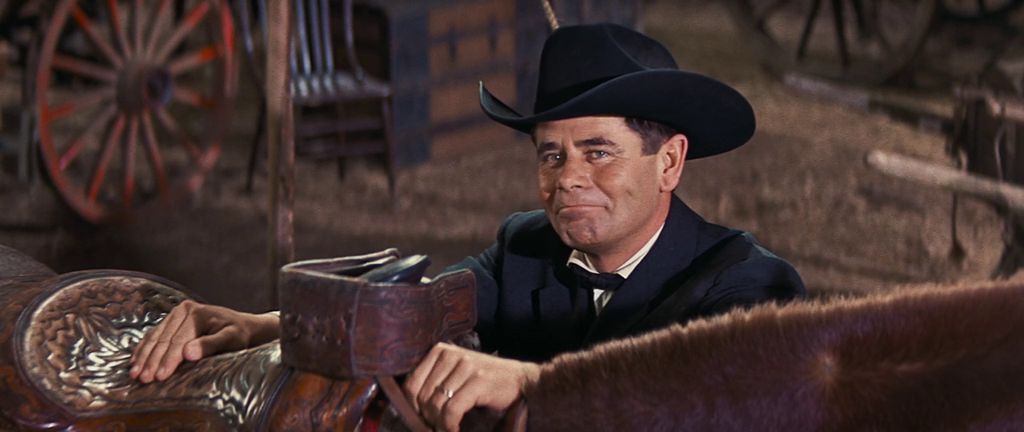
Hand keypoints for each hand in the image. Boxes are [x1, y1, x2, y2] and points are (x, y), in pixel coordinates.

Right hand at [129, 300, 279, 382]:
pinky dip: (143, 349)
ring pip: (155, 338)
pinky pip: (153, 336)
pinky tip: (135, 362)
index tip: (160, 377)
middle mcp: (183, 310)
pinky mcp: (171, 322)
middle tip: (144, 379)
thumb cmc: (239, 334)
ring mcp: (175, 315)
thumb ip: (211, 345)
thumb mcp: (232, 339)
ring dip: (144, 357)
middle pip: (164, 340)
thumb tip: (188, 353)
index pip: (178, 340)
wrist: (242, 326)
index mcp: (196, 313)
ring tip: (135, 374)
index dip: (168, 360)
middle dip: (152, 361)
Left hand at [404, 342, 539, 431]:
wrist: (522, 382)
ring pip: (436, 404)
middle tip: (438, 428)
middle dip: (427, 418)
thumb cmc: (487, 383)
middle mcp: (451, 355)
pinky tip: (456, 430)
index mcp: (441, 351)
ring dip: (440, 424)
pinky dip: (450, 425)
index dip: (413, 408)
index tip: (424, 420)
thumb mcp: (456, 377)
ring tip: (448, 429)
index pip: (411, 384)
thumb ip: (435, 384)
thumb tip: (411, 410)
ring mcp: (466, 366)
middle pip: (422, 396)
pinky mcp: (479, 380)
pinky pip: (452, 410)